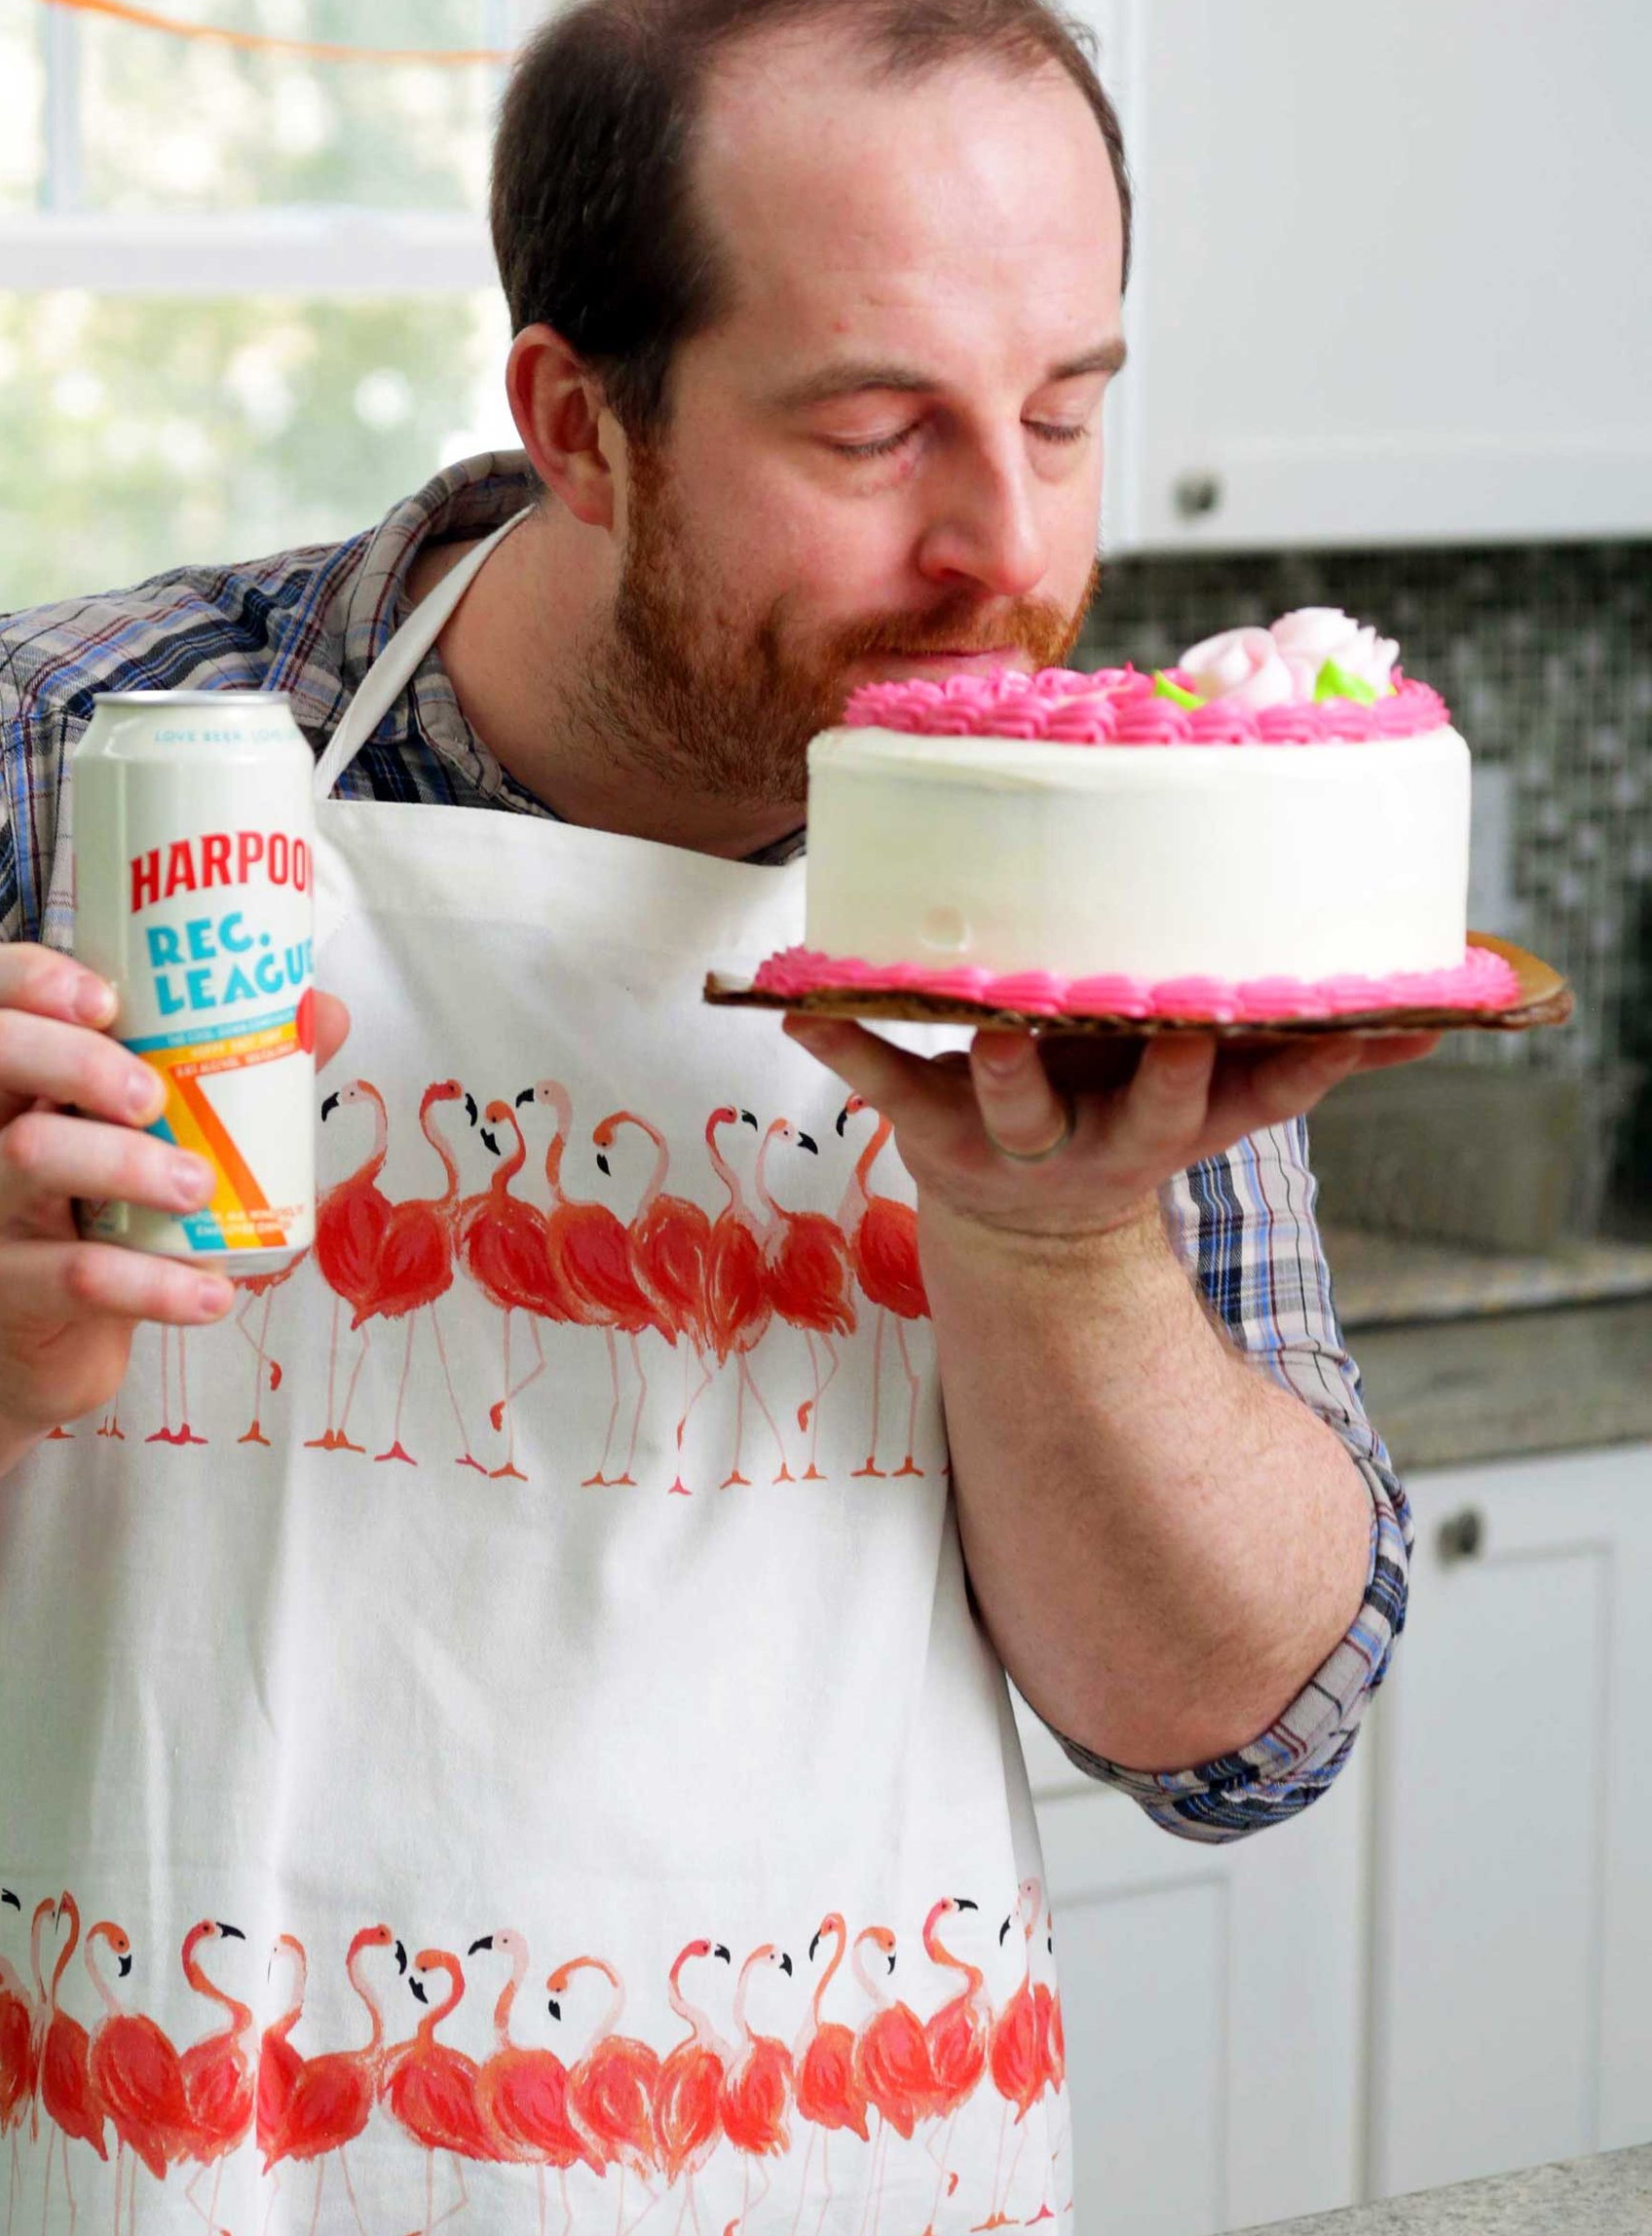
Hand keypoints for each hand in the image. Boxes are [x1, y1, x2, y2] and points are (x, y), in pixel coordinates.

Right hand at [0, 942, 348, 1431]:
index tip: (108, 999)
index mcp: (17, 1074)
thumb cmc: (95, 1221)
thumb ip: (223, 1075)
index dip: (32, 975)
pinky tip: (210, 1295)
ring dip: (126, 1163)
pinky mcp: (3, 1290)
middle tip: (157, 1099)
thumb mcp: (141, 1144)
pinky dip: (152, 1285)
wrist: (29, 1351)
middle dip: (84, 1059)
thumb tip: (322, 1012)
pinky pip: (73, 1277)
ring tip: (198, 1188)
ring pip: (29, 1155)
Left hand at [781, 1013, 1438, 1242]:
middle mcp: (1108, 1138)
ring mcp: (1016, 1138)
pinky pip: (882, 1083)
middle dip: (1169, 1072)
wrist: (1026, 1229)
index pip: (1262, 1097)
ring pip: (1016, 1107)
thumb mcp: (1227, 1095)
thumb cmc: (1135, 1108)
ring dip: (1006, 1070)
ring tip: (993, 1030)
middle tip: (1183, 1023)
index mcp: (1187, 1118)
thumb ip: (1317, 1049)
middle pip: (1149, 1113)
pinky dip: (840, 1047)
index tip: (1339, 1024)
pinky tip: (795, 1006)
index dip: (1302, 1067)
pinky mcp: (930, 1129)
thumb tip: (1439, 1009)